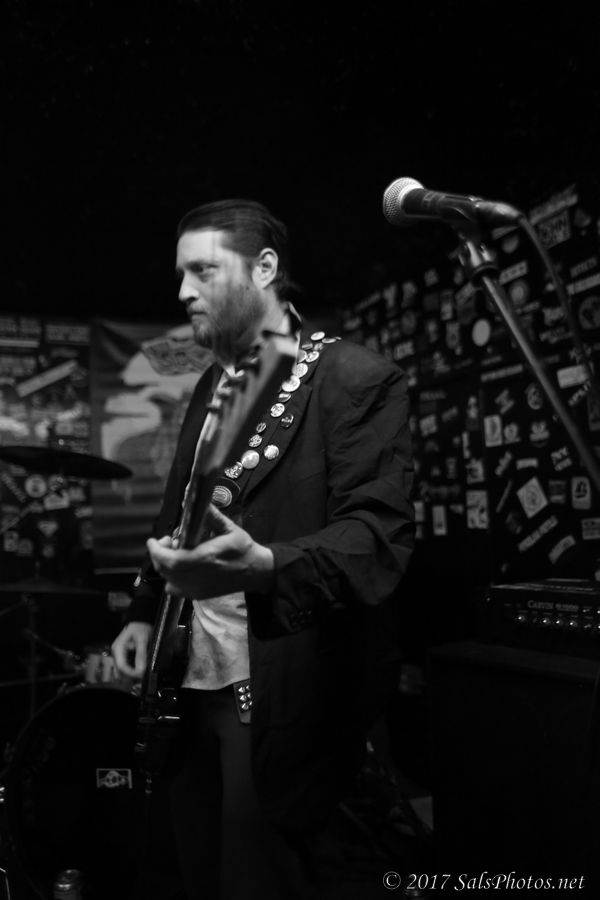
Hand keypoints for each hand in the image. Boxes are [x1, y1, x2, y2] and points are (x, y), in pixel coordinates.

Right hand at [112, 621, 152, 677]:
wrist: (140, 622)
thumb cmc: (139, 627)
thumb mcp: (142, 639)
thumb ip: (141, 654)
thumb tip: (141, 669)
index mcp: (118, 648)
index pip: (121, 666)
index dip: (131, 673)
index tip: (140, 675)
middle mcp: (116, 653)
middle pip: (120, 671)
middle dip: (130, 676)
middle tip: (142, 676)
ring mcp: (119, 655)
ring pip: (121, 671)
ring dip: (130, 674)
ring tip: (141, 673)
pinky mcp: (123, 656)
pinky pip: (125, 667)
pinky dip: (131, 671)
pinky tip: (139, 670)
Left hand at [147, 504, 273, 598]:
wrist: (256, 572)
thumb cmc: (244, 550)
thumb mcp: (230, 529)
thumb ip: (212, 516)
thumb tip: (200, 502)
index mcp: (204, 558)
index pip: (170, 559)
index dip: (156, 550)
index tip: (154, 540)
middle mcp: (197, 576)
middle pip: (165, 569)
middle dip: (159, 554)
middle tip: (167, 542)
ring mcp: (197, 588)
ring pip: (167, 579)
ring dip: (165, 566)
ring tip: (174, 554)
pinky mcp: (198, 595)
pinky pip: (174, 589)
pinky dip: (171, 579)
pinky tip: (180, 569)